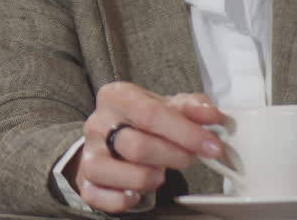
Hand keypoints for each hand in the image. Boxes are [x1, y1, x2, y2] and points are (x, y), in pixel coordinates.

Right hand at [67, 82, 225, 212]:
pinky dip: (121, 199)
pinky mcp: (86, 180)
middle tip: (190, 158)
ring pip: (113, 171)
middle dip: (172, 157)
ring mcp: (89, 152)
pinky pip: (97, 196)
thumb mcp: (167, 106)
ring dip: (147, 178)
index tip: (211, 146)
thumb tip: (210, 114)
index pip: (149, 113)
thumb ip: (192, 107)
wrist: (111, 135)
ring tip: (160, 174)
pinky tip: (137, 193)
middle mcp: (97, 123)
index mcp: (116, 97)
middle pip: (136, 146)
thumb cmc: (144, 121)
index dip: (185, 133)